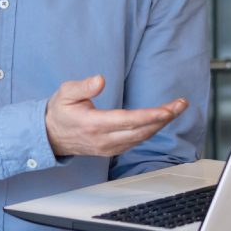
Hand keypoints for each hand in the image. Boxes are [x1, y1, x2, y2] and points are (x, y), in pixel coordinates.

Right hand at [44, 74, 187, 156]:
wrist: (49, 136)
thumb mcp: (65, 93)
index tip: (167, 110)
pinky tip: (160, 120)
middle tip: (181, 104)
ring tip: (175, 109)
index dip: (150, 116)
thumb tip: (100, 80)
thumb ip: (83, 87)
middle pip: (141, 131)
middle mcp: (104, 139)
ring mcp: (108, 147)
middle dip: (164, 118)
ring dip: (160, 124)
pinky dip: (151, 131)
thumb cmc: (59, 112)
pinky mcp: (112, 150)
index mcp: (93, 124)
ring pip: (141, 138)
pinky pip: (136, 141)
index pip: (127, 121)